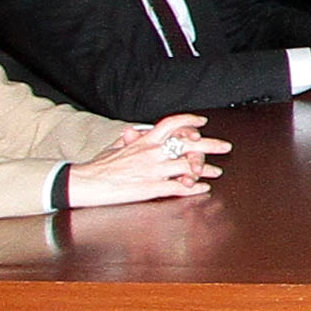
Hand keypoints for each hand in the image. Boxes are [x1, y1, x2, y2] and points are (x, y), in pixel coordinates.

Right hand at [73, 119, 226, 204]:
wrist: (85, 182)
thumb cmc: (98, 166)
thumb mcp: (113, 147)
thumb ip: (127, 140)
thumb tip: (131, 132)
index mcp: (143, 141)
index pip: (171, 124)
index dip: (189, 121)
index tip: (202, 123)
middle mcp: (151, 152)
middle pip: (187, 144)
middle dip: (210, 145)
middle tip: (225, 146)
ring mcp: (153, 170)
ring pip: (187, 166)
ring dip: (205, 169)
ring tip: (216, 172)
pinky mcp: (151, 188)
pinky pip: (178, 187)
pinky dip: (194, 188)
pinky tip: (203, 189)